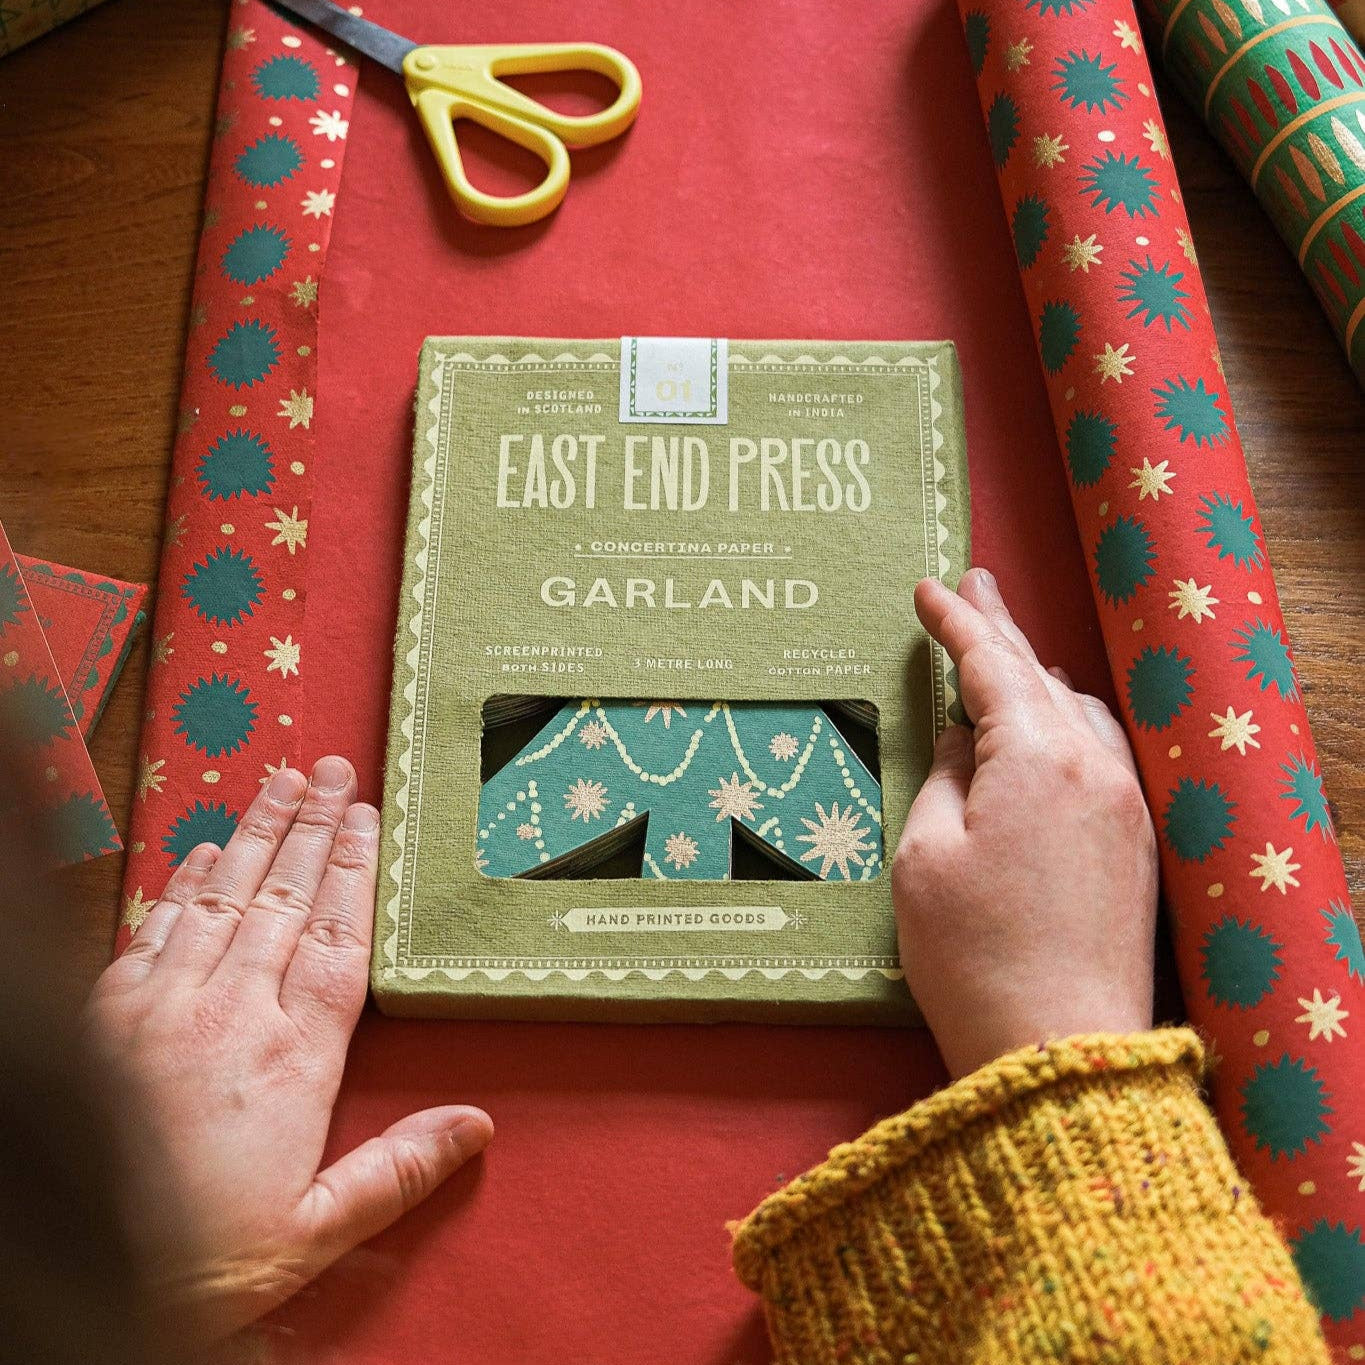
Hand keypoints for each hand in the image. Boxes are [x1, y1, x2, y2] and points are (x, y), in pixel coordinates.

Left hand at [84, 757, 492, 1347]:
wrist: (89, 1274)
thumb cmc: (207, 1259)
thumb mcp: (316, 1229)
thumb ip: (396, 1169)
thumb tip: (477, 1124)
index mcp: (294, 1059)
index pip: (340, 940)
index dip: (356, 871)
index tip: (368, 817)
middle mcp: (232, 1016)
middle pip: (285, 901)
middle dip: (312, 827)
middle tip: (332, 769)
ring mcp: (164, 1010)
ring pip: (222, 899)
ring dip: (255, 835)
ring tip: (281, 782)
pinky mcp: (109, 1020)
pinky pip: (155, 931)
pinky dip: (182, 885)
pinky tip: (204, 851)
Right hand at [893, 569, 1157, 1079]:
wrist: (1060, 1050)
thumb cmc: (974, 957)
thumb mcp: (926, 857)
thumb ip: (944, 777)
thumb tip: (964, 739)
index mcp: (1036, 761)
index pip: (992, 667)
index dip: (955, 624)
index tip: (927, 590)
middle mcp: (1094, 770)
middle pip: (1042, 677)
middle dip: (1002, 628)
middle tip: (973, 582)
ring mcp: (1124, 807)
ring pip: (1078, 713)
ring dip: (1036, 679)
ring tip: (1002, 656)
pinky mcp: (1135, 845)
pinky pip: (1100, 755)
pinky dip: (1064, 725)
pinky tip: (1046, 729)